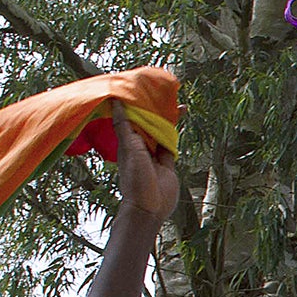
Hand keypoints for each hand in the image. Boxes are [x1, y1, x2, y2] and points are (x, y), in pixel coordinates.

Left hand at [113, 101, 178, 220]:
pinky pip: (170, 144)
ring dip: (168, 119)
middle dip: (155, 109)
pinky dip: (174, 133)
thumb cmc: (135, 178)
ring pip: (160, 131)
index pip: (131, 117)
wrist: (149, 207)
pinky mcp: (167, 163)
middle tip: (166, 93)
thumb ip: (124, 126)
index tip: (144, 89)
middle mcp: (140, 146)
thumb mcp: (129, 148)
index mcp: (127, 141)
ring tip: (178, 104)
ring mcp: (154, 154)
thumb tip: (116, 101)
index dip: (137, 103)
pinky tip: (180, 122)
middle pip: (148, 122)